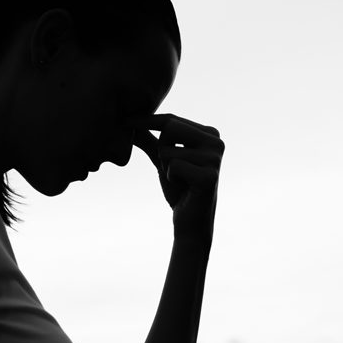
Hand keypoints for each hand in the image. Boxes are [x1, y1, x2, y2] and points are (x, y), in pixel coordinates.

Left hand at [125, 113, 223, 245]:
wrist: (191, 223)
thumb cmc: (179, 189)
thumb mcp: (163, 160)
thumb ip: (150, 140)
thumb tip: (129, 122)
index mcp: (210, 134)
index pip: (172, 120)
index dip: (147, 120)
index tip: (125, 119)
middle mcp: (217, 142)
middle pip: (170, 128)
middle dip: (160, 149)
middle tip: (171, 169)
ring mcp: (214, 159)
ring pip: (167, 150)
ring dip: (166, 169)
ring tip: (181, 181)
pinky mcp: (209, 176)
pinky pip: (172, 166)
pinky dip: (171, 179)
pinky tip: (185, 189)